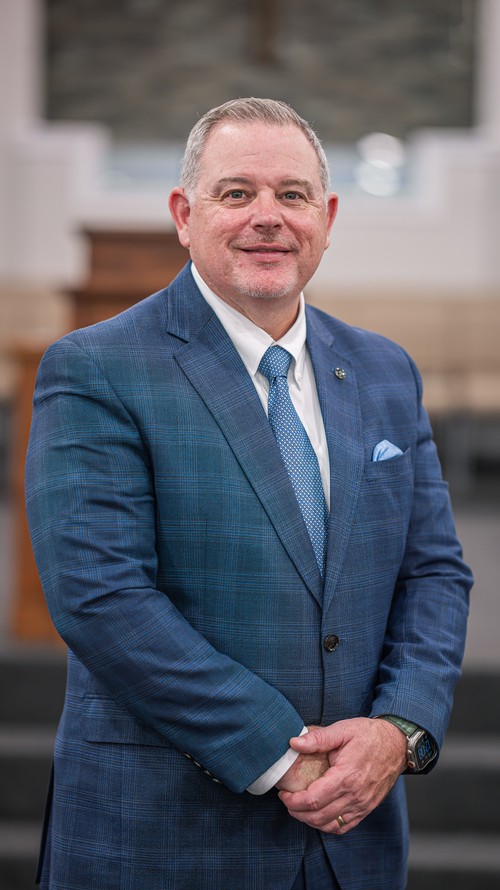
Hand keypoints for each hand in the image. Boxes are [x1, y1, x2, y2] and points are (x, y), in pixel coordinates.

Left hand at [278, 718, 406, 833]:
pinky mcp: (367, 808)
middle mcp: (355, 796)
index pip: (314, 799)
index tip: (284, 794)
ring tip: (299, 809)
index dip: (294, 801)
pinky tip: (318, 816)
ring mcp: (362, 805)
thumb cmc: (369, 735)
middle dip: (297, 812)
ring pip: (331, 825)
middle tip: (287, 801)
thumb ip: (317, 738)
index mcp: (346, 777)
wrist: (396, 743)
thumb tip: (294, 743)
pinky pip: (344, 826)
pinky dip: (328, 826)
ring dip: (311, 821)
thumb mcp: (342, 730)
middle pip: (319, 816)